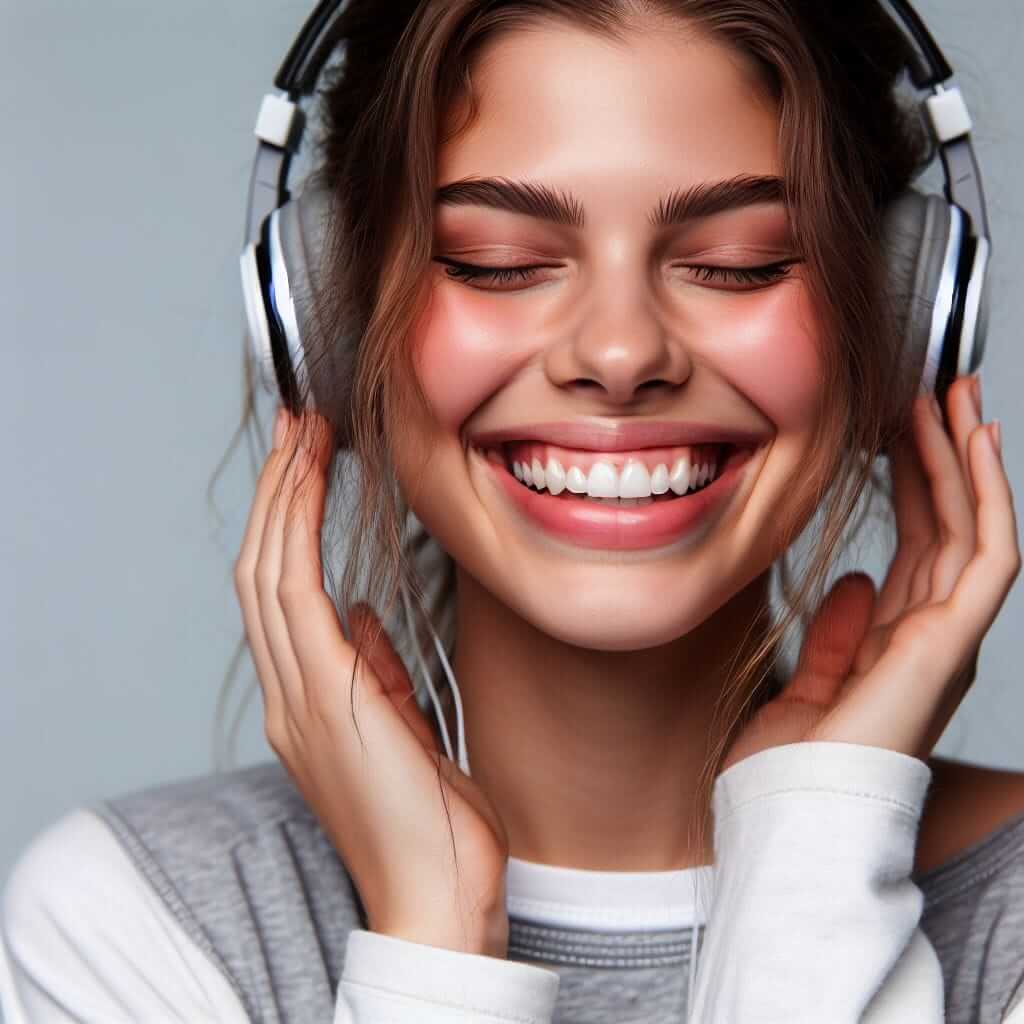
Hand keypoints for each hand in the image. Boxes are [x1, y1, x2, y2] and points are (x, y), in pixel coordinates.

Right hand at [233, 407, 510, 956]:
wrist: (438, 897)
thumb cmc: (431, 822)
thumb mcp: (403, 731)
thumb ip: (373, 672)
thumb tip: (361, 616)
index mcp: (307, 701)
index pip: (279, 595)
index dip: (285, 525)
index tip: (305, 466)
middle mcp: (290, 695)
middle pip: (260, 572)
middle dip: (277, 494)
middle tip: (296, 429)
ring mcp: (300, 697)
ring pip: (267, 574)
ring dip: (283, 498)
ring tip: (301, 437)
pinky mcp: (326, 699)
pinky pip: (297, 597)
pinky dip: (299, 533)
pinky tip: (311, 486)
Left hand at [722, 374, 1019, 772]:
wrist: (791, 811)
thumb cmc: (793, 763)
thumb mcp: (812, 681)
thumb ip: (840, 633)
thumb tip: (857, 581)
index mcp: (897, 641)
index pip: (916, 544)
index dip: (913, 484)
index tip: (895, 430)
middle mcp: (933, 635)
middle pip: (948, 525)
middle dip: (943, 456)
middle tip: (932, 392)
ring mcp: (950, 637)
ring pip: (972, 525)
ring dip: (964, 457)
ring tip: (951, 395)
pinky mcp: (953, 641)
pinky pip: (989, 553)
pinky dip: (988, 495)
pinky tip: (976, 442)